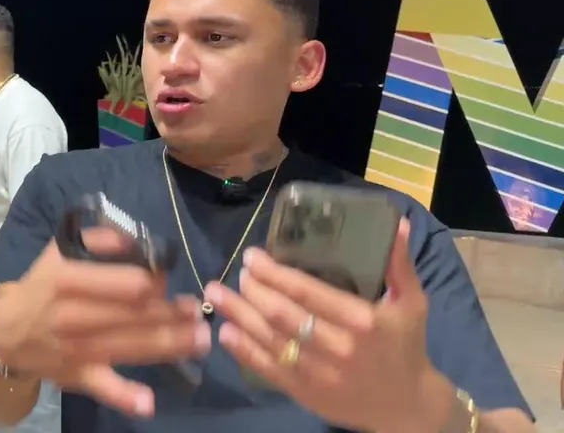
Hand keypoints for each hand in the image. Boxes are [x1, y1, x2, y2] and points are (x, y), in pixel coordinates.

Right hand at [0, 228, 210, 416]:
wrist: (8, 331)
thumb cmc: (42, 285)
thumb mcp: (62, 250)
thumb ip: (100, 239)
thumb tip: (140, 241)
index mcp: (69, 279)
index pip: (128, 283)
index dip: (156, 281)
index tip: (165, 279)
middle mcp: (73, 315)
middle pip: (137, 315)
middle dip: (173, 313)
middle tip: (196, 311)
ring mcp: (76, 349)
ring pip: (133, 347)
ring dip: (172, 344)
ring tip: (200, 340)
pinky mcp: (78, 376)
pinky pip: (104, 388)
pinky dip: (124, 396)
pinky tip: (147, 402)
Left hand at [208, 219, 435, 431]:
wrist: (407, 405)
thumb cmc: (406, 345)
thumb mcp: (411, 302)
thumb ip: (399, 264)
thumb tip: (397, 223)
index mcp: (362, 320)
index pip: (308, 292)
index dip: (274, 273)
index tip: (252, 257)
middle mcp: (338, 347)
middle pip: (282, 314)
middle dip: (252, 290)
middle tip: (236, 272)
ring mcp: (320, 373)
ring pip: (270, 339)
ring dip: (238, 314)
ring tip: (216, 293)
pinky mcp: (306, 394)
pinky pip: (268, 369)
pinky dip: (243, 350)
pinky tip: (225, 331)